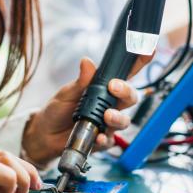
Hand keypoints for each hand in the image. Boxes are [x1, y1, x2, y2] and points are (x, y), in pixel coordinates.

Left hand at [22, 56, 150, 165]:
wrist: (44, 133)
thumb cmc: (58, 109)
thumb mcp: (67, 92)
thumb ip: (81, 81)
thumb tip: (87, 62)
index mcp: (104, 88)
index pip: (125, 74)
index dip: (139, 63)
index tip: (148, 51)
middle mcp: (110, 105)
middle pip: (131, 97)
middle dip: (127, 91)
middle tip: (115, 87)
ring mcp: (107, 123)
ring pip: (124, 120)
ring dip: (118, 117)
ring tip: (107, 115)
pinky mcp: (102, 140)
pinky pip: (110, 141)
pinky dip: (105, 138)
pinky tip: (98, 136)